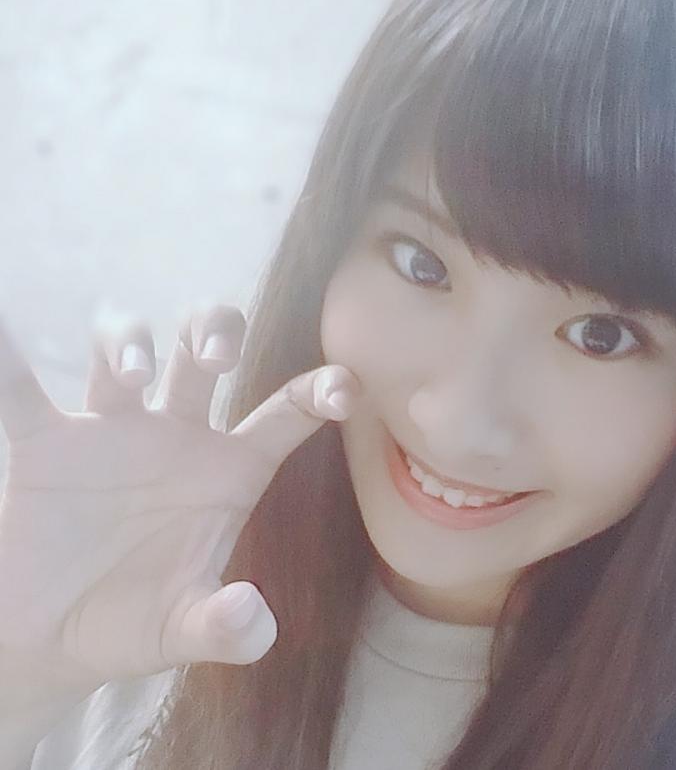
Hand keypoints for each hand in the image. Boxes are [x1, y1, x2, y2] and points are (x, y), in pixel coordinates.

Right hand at [0, 303, 359, 693]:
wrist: (50, 643)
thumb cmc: (132, 626)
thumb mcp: (184, 631)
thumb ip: (225, 629)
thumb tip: (254, 622)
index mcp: (228, 470)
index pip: (284, 414)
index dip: (319, 392)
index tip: (345, 386)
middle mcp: (177, 435)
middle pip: (204, 352)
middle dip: (214, 332)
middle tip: (216, 355)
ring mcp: (112, 431)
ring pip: (125, 351)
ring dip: (129, 342)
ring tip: (133, 377)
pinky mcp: (45, 444)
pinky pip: (21, 391)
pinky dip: (9, 360)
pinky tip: (4, 328)